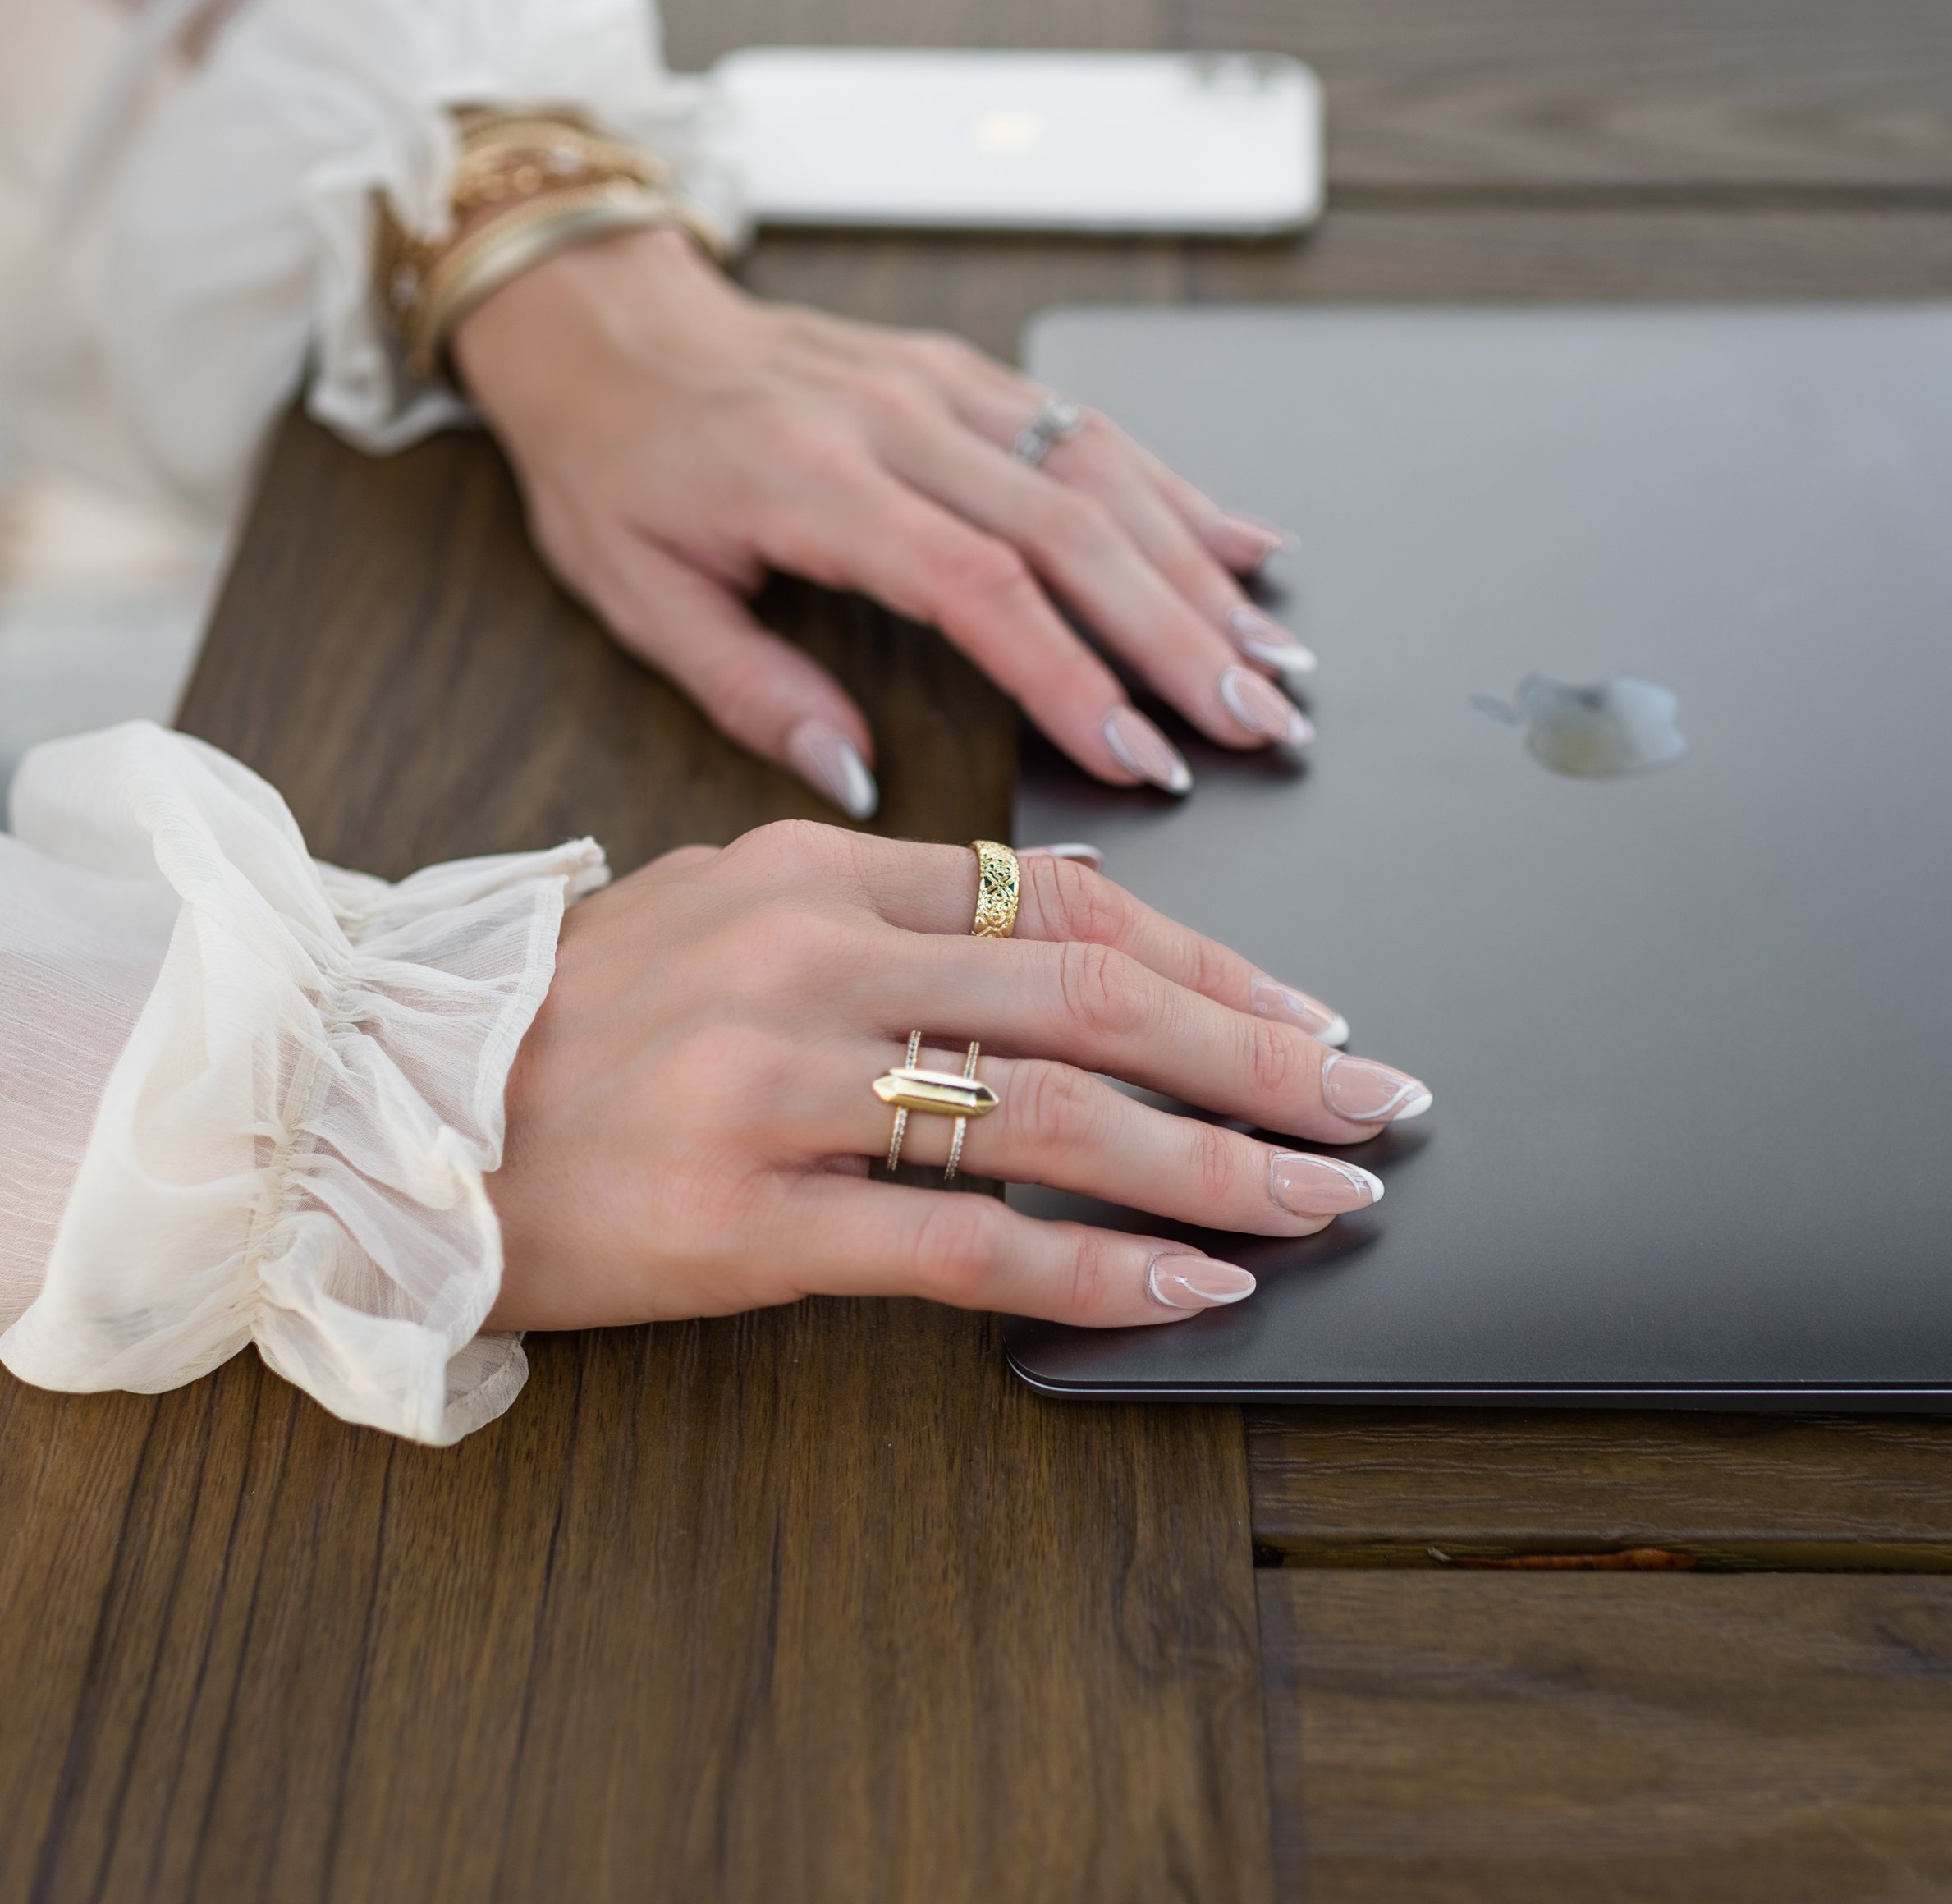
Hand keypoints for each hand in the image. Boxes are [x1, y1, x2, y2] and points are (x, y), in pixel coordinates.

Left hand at [453, 226, 1314, 812]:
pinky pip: (1088, 427)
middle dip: (1181, 634)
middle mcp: (895, 421)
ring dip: (1202, 566)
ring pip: (1101, 471)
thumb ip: (750, 691)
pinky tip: (1245, 545)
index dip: (1071, 675)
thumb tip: (858, 776)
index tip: (1141, 756)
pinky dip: (1178, 487)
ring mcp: (939, 386)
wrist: (601, 323)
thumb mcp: (637, 595)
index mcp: (812, 483)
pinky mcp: (961, 371)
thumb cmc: (613, 463)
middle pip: (1074, 527)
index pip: (976, 585)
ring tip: (1276, 657)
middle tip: (1260, 722)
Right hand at [488, 833, 1430, 1331]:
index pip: (1069, 905)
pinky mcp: (744, 1217)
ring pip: (1057, 1115)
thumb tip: (1078, 910)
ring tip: (1325, 1198)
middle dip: (1263, 1052)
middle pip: (1096, 1000)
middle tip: (1374, 1100)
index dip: (1218, 959)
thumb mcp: (729, 897)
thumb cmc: (570, 1009)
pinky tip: (1195, 1283)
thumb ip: (896, 897)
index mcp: (818, 864)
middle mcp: (811, 954)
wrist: (382, 1106)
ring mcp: (776, 1083)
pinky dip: (1099, 1265)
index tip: (1314, 1007)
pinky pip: (961, 1241)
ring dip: (1219, 1161)